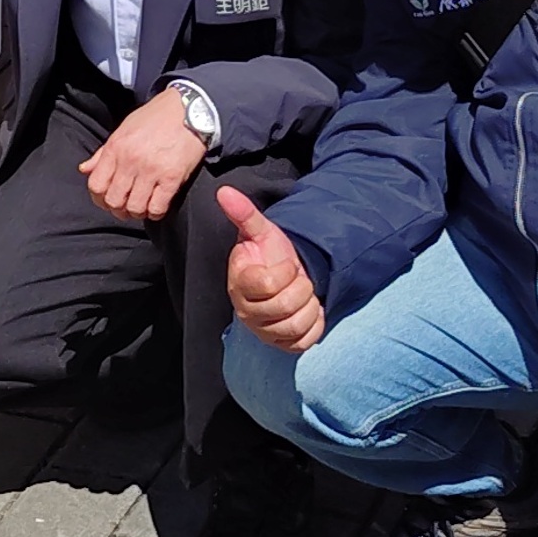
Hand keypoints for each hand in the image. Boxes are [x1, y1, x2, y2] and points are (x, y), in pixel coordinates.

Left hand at [79, 88, 209, 223]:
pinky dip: (155, 212)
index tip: (107, 200)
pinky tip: (157, 205)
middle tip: (126, 207)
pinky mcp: (172, 177)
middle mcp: (130, 160)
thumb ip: (103, 153)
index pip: (96, 185)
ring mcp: (151, 170)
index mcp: (116, 148)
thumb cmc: (155, 118)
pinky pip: (157, 207)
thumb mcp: (124, 129)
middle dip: (118, 209)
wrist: (189, 109)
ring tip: (142, 207)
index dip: (99, 199)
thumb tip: (84, 170)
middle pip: (114, 200)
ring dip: (137, 213)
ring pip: (135, 208)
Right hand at [218, 184, 323, 352]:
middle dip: (301, 287)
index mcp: (241, 284)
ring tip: (305, 294)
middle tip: (300, 278)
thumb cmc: (271, 253)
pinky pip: (303, 342)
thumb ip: (243, 213)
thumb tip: (224, 191)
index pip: (267, 284)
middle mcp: (247, 312)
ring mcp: (264, 331)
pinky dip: (313, 325)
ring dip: (309, 306)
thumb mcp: (261, 231)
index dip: (285, 272)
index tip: (288, 264)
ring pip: (294, 326)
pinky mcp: (281, 345)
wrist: (286, 275)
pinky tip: (309, 311)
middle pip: (284, 307)